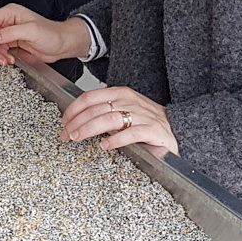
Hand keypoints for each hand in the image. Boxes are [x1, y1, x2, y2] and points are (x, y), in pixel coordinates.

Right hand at [0, 5, 90, 67]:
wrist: (63, 44)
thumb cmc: (52, 34)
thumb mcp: (31, 31)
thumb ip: (10, 33)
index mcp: (10, 13)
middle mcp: (7, 21)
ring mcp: (8, 32)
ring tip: (4, 60)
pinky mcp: (11, 42)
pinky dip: (0, 56)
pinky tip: (8, 60)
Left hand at [59, 86, 177, 156]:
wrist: (177, 128)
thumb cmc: (146, 121)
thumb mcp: (124, 110)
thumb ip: (104, 111)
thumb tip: (77, 119)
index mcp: (121, 94)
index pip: (91, 97)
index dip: (74, 109)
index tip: (64, 121)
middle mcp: (131, 102)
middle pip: (96, 109)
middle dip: (77, 122)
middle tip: (66, 134)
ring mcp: (143, 116)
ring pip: (109, 119)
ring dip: (89, 129)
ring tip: (77, 138)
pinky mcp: (153, 131)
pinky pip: (131, 134)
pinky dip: (115, 140)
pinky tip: (104, 146)